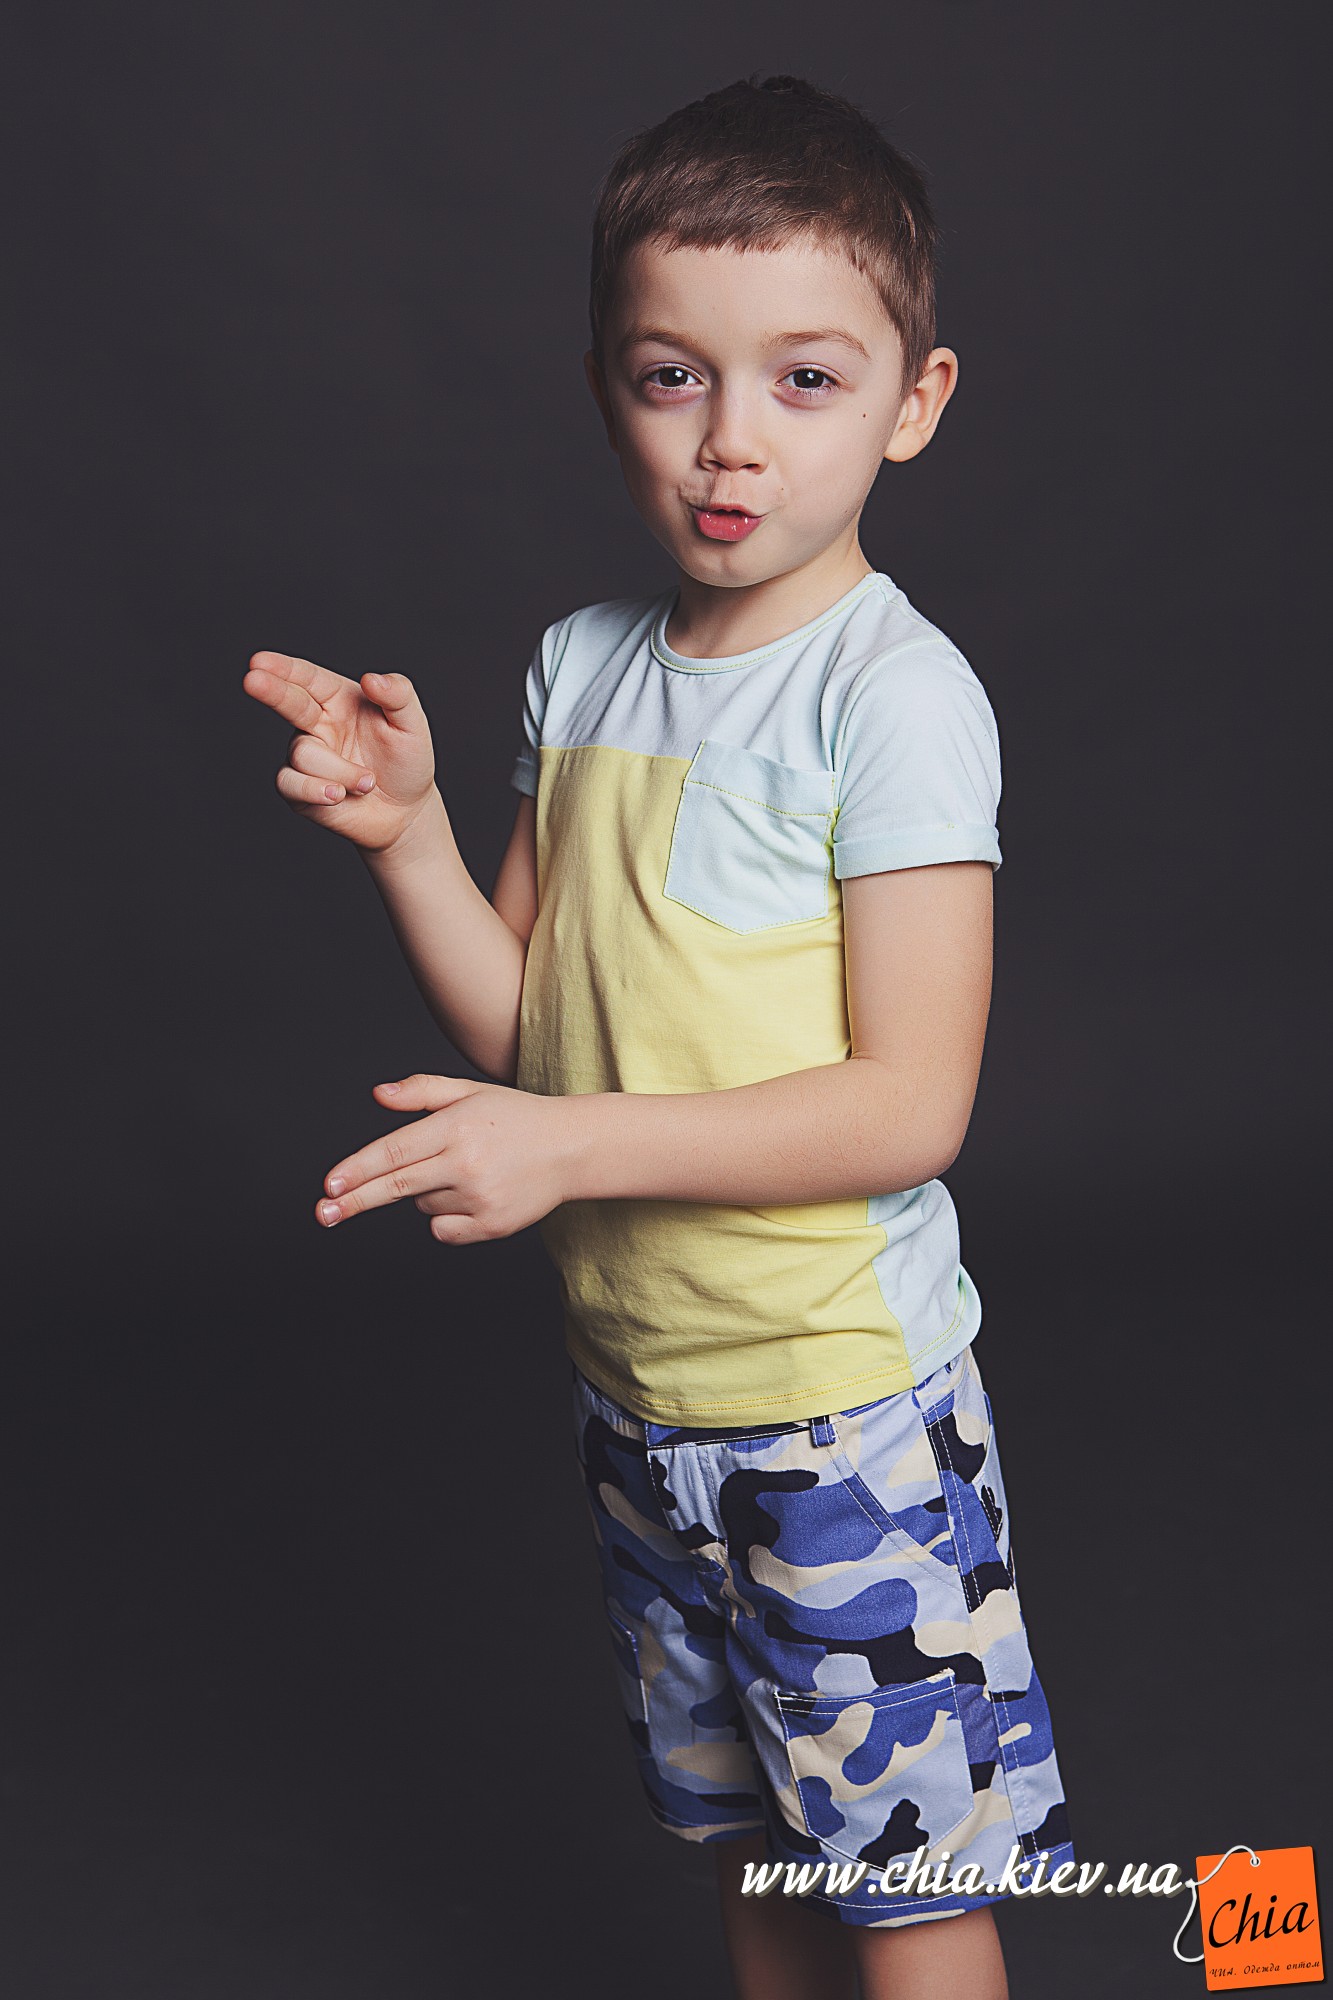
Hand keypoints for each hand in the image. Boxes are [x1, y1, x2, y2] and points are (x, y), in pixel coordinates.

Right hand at [243, 649, 437, 852]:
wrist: (406, 813)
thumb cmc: (408, 763)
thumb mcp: (412, 725)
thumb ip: (398, 695)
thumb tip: (371, 678)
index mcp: (340, 700)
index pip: (309, 678)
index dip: (285, 669)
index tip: (260, 661)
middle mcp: (317, 724)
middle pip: (288, 702)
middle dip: (271, 691)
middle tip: (252, 680)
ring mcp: (306, 756)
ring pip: (304, 754)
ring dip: (340, 770)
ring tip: (368, 783)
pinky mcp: (299, 790)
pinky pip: (291, 784)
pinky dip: (314, 789)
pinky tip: (337, 794)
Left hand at [316, 1074, 581, 1242]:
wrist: (572, 1149)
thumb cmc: (516, 1117)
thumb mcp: (469, 1092)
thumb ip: (421, 1091)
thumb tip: (377, 1095)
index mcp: (457, 1126)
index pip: (395, 1151)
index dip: (357, 1169)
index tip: (329, 1185)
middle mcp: (466, 1163)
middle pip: (396, 1185)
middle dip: (355, 1200)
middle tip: (322, 1213)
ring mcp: (480, 1197)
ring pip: (421, 1205)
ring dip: (424, 1193)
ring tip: (464, 1171)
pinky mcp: (492, 1225)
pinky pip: (444, 1230)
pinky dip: (445, 1218)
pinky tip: (471, 1196)